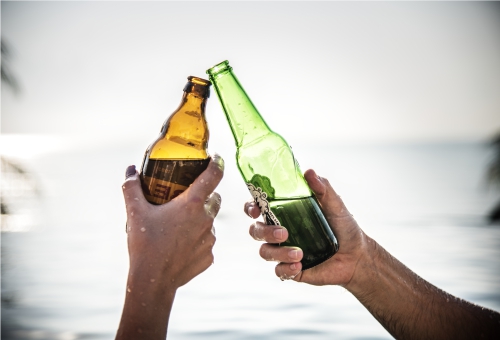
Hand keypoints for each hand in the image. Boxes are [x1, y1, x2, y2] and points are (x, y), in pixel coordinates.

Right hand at [117, 154, 223, 338]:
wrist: (152, 281)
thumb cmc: (144, 244)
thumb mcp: (134, 212)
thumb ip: (132, 187)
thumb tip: (130, 170)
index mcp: (192, 204)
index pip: (213, 175)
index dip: (217, 163)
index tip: (216, 157)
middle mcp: (206, 219)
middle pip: (215, 198)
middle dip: (206, 194)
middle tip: (188, 196)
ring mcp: (210, 239)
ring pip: (210, 221)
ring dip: (200, 219)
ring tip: (179, 225)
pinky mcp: (209, 256)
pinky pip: (206, 242)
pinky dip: (197, 239)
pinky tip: (180, 244)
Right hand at [246, 169, 368, 286]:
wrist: (357, 256)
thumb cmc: (344, 227)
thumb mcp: (335, 205)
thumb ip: (322, 189)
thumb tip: (309, 172)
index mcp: (285, 212)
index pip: (258, 208)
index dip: (250, 207)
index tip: (255, 209)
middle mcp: (280, 231)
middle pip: (256, 231)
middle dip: (264, 232)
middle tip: (284, 233)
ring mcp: (284, 251)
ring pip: (265, 252)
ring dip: (278, 252)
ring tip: (299, 253)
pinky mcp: (291, 269)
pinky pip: (279, 271)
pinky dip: (286, 269)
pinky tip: (299, 265)